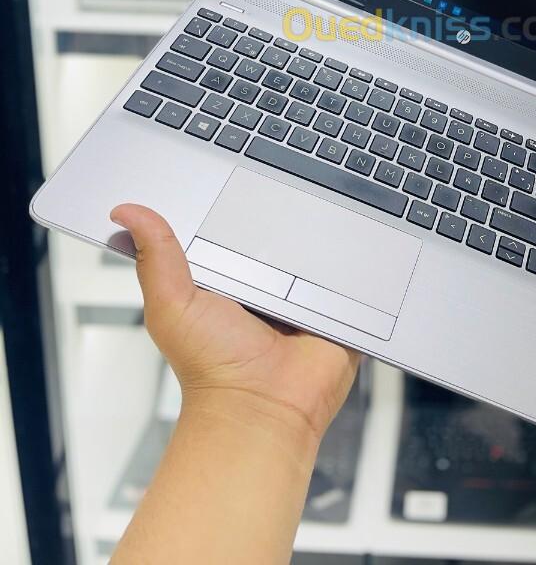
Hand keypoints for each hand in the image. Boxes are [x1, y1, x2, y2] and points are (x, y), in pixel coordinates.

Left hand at [110, 204, 359, 443]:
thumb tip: (126, 212)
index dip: (241, 201)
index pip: (239, 226)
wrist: (262, 413)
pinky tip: (358, 251)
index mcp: (233, 276)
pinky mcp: (343, 314)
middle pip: (288, 235)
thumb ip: (156, 257)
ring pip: (326, 253)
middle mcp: (272, 285)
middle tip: (294, 192)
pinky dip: (359, 269)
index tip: (248, 172)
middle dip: (292, 215)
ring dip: (329, 240)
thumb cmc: (213, 369)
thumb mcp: (173, 305)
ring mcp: (310, 299)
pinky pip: (359, 282)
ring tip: (329, 222)